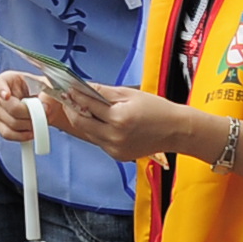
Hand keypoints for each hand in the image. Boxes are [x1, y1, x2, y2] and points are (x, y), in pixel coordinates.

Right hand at [0, 73, 42, 146]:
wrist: (46, 105)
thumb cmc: (44, 92)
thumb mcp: (50, 87)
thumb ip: (49, 94)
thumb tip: (45, 105)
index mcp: (9, 80)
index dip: (1, 89)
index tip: (7, 95)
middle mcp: (0, 95)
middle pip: (9, 107)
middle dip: (29, 113)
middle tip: (43, 113)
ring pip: (11, 123)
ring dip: (29, 125)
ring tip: (40, 121)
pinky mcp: (1, 125)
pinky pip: (7, 134)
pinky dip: (22, 136)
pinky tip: (32, 132)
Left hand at [34, 79, 200, 164]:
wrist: (176, 131)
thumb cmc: (157, 109)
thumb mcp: (130, 94)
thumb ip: (103, 92)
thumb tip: (82, 86)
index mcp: (119, 119)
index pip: (87, 105)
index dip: (74, 95)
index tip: (66, 88)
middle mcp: (115, 137)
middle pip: (80, 122)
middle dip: (72, 109)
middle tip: (67, 98)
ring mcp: (115, 149)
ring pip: (88, 133)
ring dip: (83, 120)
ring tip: (83, 107)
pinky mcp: (117, 155)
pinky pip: (99, 141)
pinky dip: (96, 130)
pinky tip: (102, 121)